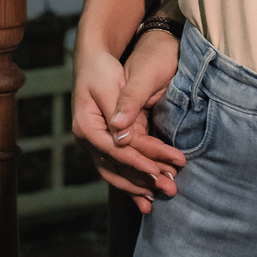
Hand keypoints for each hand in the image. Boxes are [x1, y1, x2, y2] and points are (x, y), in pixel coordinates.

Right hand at [72, 31, 184, 215]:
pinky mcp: (107, 143)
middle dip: (143, 181)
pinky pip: (120, 166)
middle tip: (170, 188)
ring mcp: (97, 144)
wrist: (93, 60)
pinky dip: (135, 178)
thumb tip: (122, 136)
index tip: (159, 171)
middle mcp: (88, 141)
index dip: (139, 162)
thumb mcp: (111, 85)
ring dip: (140, 186)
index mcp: (87, 128)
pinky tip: (149, 193)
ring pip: (117, 173)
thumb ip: (120, 110)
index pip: (116, 151)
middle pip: (116, 168)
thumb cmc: (103, 70)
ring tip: (162, 195)